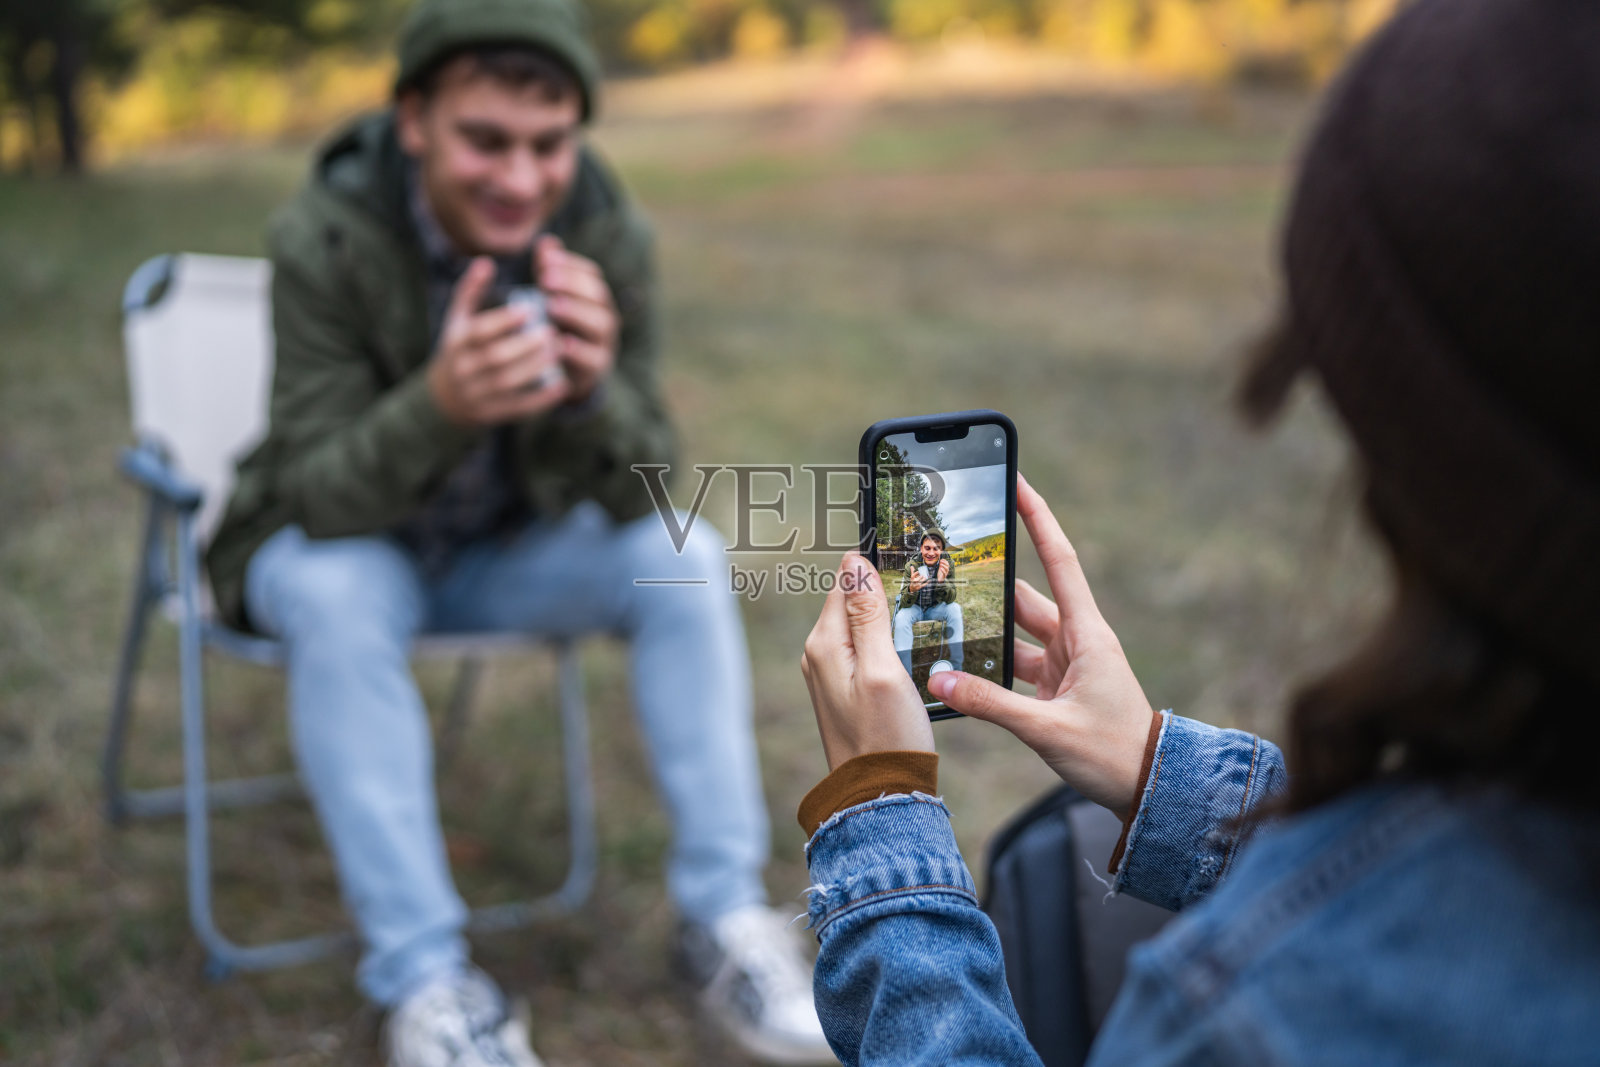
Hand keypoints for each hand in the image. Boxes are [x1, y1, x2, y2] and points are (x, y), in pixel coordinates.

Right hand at [427, 257, 569, 425]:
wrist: (444, 398)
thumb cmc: (459, 349)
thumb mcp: (458, 320)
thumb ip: (471, 291)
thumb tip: (486, 261)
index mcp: (457, 342)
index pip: (479, 331)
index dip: (504, 321)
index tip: (530, 309)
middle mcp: (464, 369)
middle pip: (495, 358)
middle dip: (526, 345)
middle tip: (552, 331)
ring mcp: (477, 393)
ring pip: (508, 382)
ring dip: (536, 367)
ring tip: (559, 351)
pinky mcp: (491, 413)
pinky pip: (517, 407)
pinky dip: (540, 398)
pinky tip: (561, 384)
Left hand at [538, 235, 617, 402]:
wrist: (567, 375)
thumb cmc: (559, 330)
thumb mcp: (551, 300)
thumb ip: (548, 273)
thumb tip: (546, 241)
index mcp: (595, 298)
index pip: (591, 274)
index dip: (571, 265)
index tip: (546, 259)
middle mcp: (605, 317)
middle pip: (598, 295)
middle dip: (572, 285)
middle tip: (545, 279)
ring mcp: (605, 343)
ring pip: (600, 324)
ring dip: (576, 312)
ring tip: (551, 306)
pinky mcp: (597, 368)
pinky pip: (593, 358)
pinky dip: (578, 350)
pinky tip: (559, 341)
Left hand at [802, 553, 934, 770]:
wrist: (879, 794)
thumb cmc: (886, 736)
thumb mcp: (883, 670)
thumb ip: (868, 615)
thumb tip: (854, 562)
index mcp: (824, 643)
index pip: (846, 581)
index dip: (877, 571)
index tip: (910, 568)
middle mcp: (818, 654)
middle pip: (851, 602)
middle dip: (882, 596)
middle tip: (921, 598)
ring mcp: (829, 673)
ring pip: (859, 626)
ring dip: (886, 621)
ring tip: (917, 626)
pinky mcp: (844, 689)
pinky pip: (863, 650)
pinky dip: (885, 645)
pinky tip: (906, 655)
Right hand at [926, 475, 1154, 814]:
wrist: (1148, 789)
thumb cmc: (1114, 754)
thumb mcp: (1047, 729)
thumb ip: (990, 704)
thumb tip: (939, 678)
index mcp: (1086, 633)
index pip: (1058, 560)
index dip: (1037, 519)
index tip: (1018, 482)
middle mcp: (1075, 640)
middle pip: (1024, 597)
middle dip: (989, 578)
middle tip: (949, 556)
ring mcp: (1065, 664)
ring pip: (1014, 633)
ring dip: (984, 627)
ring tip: (940, 612)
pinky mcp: (1054, 689)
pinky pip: (1014, 666)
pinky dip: (987, 665)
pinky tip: (956, 666)